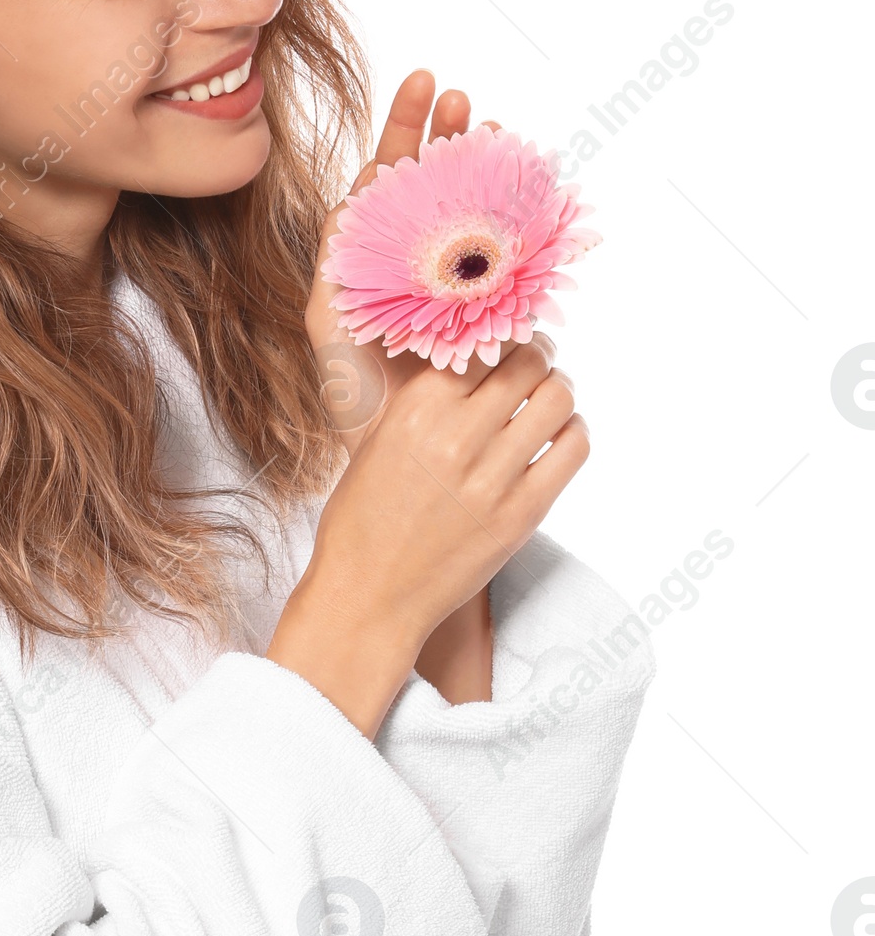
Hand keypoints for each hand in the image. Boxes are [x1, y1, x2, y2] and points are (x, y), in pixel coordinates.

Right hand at [269, 330, 587, 736]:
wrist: (368, 599)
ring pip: (558, 397)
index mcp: (413, 409)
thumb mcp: (375, 443)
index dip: (497, 335)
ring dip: (559, 389)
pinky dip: (573, 432)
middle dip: (537, 355)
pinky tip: (558, 437)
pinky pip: (573, 448)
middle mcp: (455, 436)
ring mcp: (492, 477)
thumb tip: (469, 358)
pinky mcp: (523, 514)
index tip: (502, 340)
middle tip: (535, 364)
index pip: (480, 342)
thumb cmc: (362, 520)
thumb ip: (421, 399)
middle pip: (527, 360)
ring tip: (548, 398)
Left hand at [305, 68, 500, 441]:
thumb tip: (350, 197)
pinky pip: (515, 251)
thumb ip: (335, 258)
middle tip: (466, 100)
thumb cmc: (355, 391)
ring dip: (491, 168)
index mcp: (382, 252)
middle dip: (454, 133)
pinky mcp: (503, 303)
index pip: (393, 175)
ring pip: (482, 208)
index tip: (425, 83)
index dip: (408, 126)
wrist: (401, 449)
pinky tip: (530, 190)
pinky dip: (524, 218)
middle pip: (441, 179)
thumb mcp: (329, 320)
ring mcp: (468, 277)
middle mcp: (426, 257)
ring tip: (498, 132)